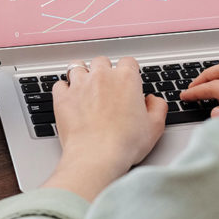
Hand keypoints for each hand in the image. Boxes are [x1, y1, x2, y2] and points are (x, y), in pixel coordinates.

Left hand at [43, 56, 166, 199]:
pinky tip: (69, 99)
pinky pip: (60, 85)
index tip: (128, 82)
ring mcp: (80, 84)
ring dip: (82, 75)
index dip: (129, 72)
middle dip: (104, 71)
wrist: (97, 157)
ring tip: (85, 88)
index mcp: (126, 78)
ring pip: (77, 67)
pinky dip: (64, 90)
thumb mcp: (155, 127)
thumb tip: (153, 100)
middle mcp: (102, 76)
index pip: (128, 62)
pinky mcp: (62, 97)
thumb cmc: (125, 143)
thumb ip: (158, 107)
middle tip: (107, 87)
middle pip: (102, 61)